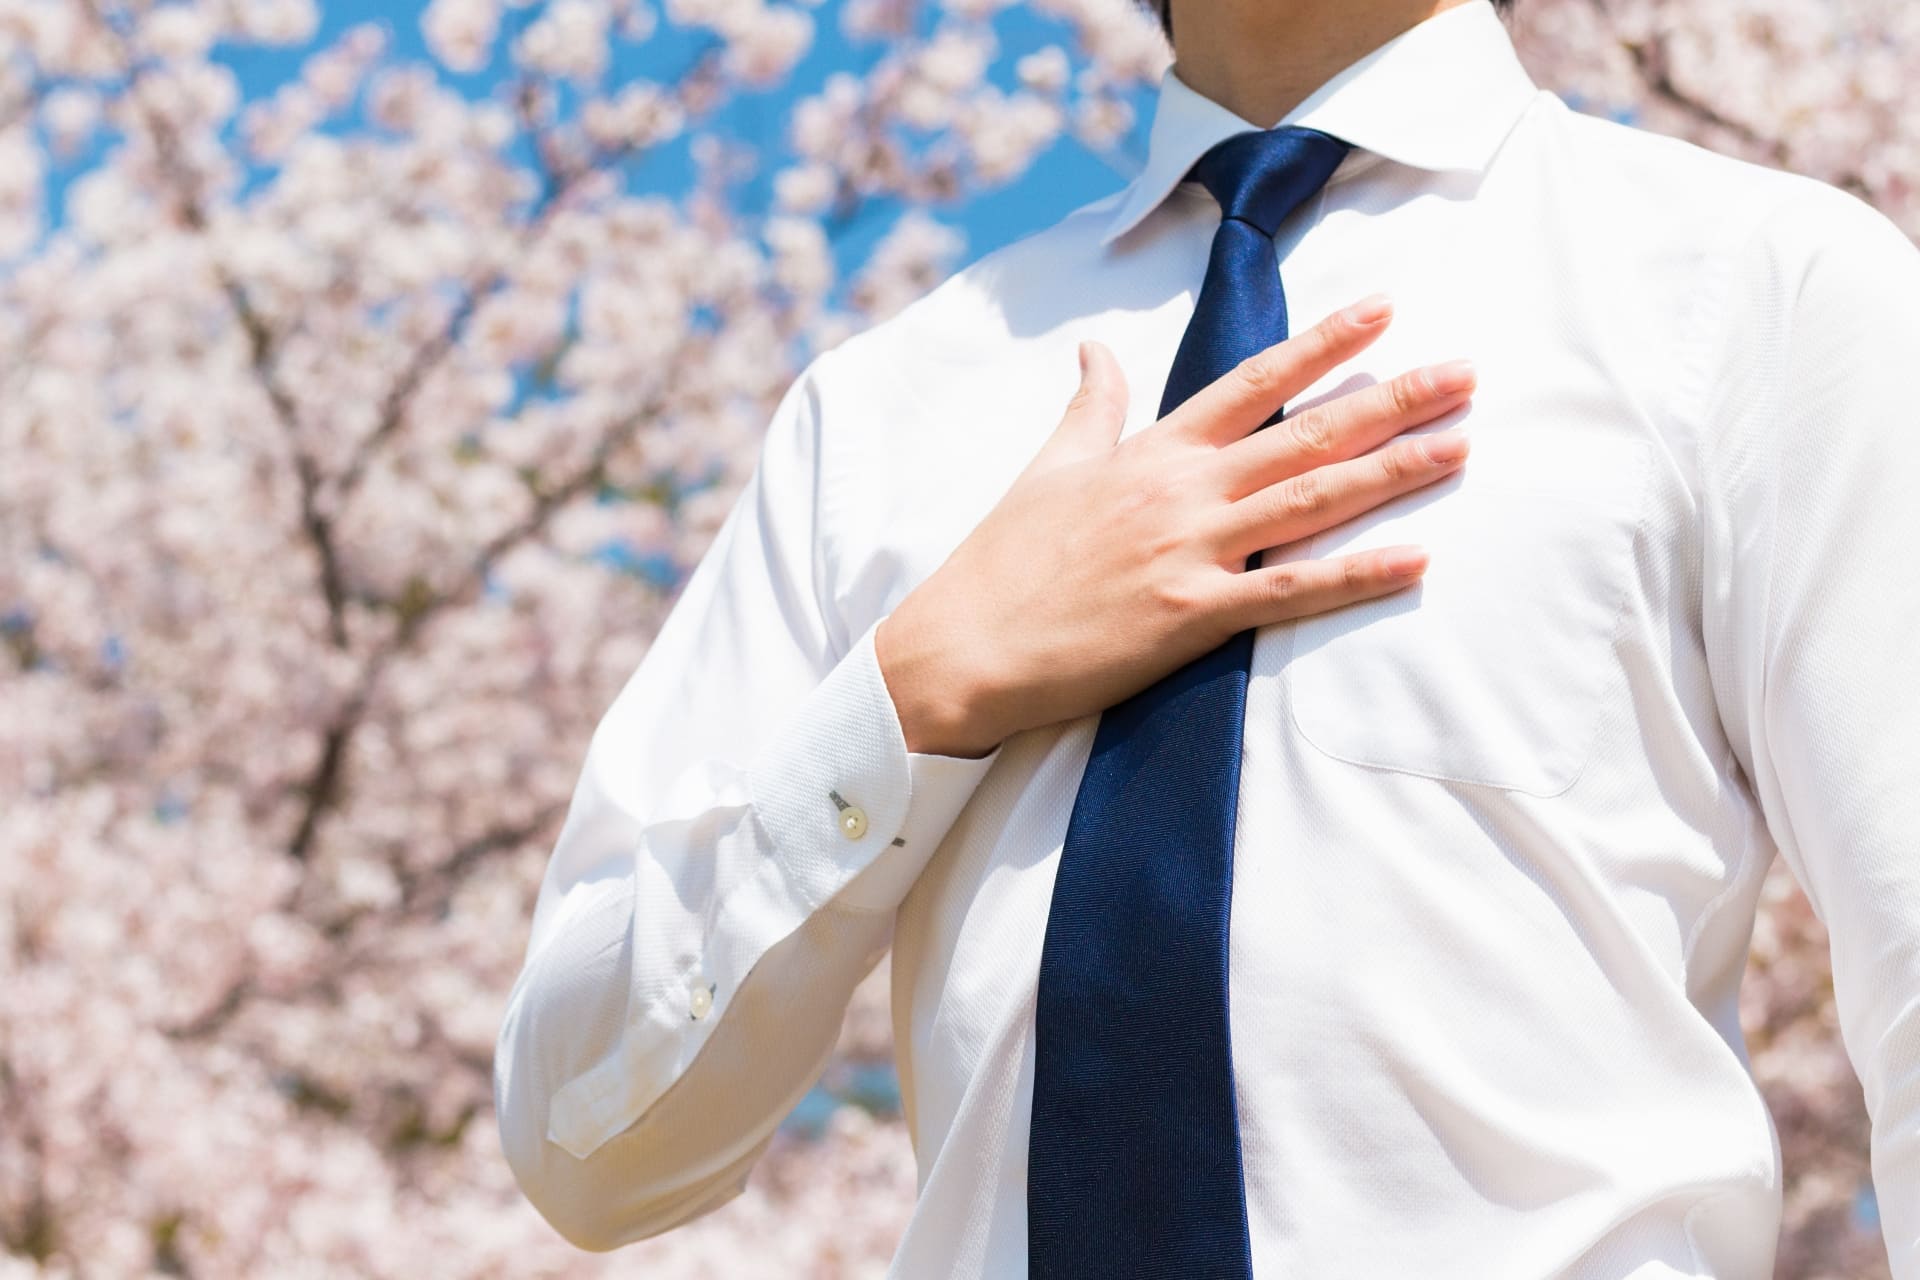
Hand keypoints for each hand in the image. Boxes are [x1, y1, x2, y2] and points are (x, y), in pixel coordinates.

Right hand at [875, 293, 1472, 758]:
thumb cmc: (1003, 561)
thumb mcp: (1050, 466)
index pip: (1253, 381)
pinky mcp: (1191, 615)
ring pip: (1311, 501)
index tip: (1384, 308)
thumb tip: (1096, 348)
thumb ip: (1090, 405)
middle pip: (1305, 434)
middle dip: (1391, 399)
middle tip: (1464, 374)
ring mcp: (1189, 550)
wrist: (963, 647)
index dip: (1323, 343)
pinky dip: (1354, 577)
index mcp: (1151, 451)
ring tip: (1460, 446)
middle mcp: (1181, 490)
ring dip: (1392, 472)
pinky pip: (1290, 594)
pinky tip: (1414, 560)